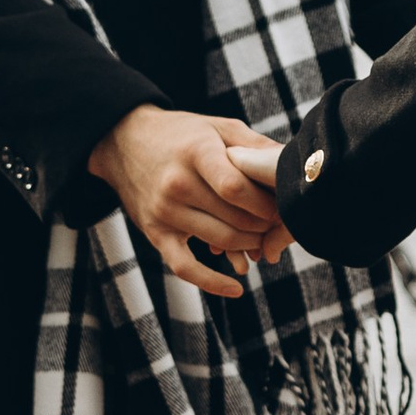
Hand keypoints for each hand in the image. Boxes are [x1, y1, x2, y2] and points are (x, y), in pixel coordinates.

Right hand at [87, 107, 290, 298]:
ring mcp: (164, 212)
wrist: (123, 142)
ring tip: (263, 238)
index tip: (281, 203)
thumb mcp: (216, 126)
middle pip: (234, 217)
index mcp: (196, 152)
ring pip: (220, 241)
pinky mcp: (155, 234)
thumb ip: (254, 145)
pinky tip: (236, 288)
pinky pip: (185, 268)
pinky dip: (212, 282)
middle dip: (265, 225)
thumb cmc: (180, 134)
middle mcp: (177, 184)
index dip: (265, 202)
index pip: (236, 187)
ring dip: (250, 245)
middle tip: (280, 224)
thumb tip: (292, 165)